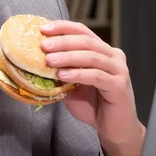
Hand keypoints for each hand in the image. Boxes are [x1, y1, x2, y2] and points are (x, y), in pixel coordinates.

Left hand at [40, 20, 144, 155]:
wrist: (112, 128)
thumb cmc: (92, 104)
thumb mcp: (70, 84)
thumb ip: (60, 71)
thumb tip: (35, 61)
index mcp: (102, 50)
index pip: (82, 31)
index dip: (63, 27)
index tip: (43, 29)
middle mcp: (113, 56)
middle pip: (86, 41)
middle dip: (63, 41)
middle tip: (44, 46)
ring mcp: (119, 70)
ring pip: (91, 56)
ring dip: (68, 57)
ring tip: (49, 60)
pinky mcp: (119, 85)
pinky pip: (96, 75)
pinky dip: (78, 74)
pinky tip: (63, 76)